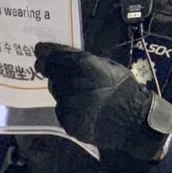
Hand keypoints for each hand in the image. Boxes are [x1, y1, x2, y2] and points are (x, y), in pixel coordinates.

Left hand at [34, 42, 171, 160]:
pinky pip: (62, 108)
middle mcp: (70, 84)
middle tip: (47, 67)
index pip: (54, 56)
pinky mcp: (67, 121)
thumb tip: (68, 59)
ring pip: (56, 91)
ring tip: (76, 91)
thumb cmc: (124, 89)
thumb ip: (85, 62)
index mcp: (82, 66)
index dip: (45, 52)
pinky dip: (68, 105)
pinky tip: (81, 107)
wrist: (133, 122)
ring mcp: (67, 104)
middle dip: (50, 69)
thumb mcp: (108, 66)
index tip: (39, 50)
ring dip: (61, 88)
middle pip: (51, 73)